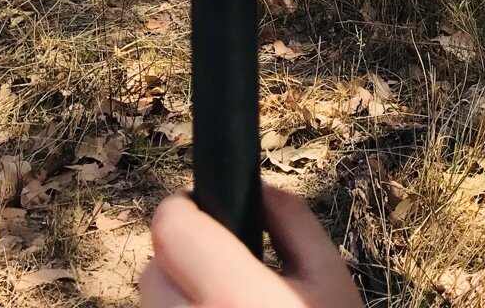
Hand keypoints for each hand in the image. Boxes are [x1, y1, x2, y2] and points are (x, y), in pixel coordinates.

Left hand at [140, 184, 363, 307]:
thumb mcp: (332, 282)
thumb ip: (293, 223)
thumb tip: (257, 188)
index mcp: (232, 296)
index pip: (169, 227)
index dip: (185, 211)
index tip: (202, 213)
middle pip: (151, 273)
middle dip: (181, 263)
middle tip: (226, 275)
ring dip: (180, 305)